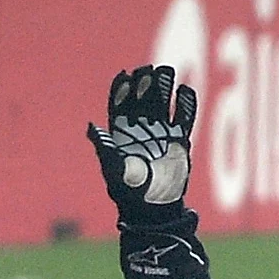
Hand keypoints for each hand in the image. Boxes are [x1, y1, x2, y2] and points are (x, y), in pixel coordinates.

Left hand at [89, 65, 196, 217]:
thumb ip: (105, 149)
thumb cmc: (130, 192)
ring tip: (167, 72)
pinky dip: (186, 104)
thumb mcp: (114, 171)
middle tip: (148, 70)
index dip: (122, 88)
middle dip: (144, 82)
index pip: (120, 103)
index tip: (126, 75)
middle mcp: (140, 128)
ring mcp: (161, 132)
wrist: (155, 209)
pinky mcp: (179, 140)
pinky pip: (184, 117)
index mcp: (121, 132)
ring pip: (162, 102)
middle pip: (142, 97)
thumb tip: (91, 127)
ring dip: (164, 86)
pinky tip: (186, 90)